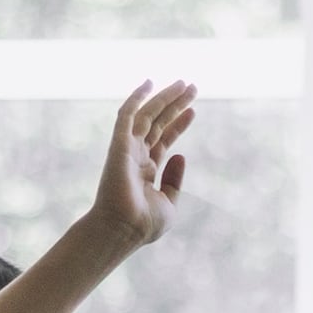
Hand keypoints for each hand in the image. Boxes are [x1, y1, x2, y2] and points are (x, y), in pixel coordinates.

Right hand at [83, 81, 200, 255]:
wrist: (123, 230)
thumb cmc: (142, 225)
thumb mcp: (169, 203)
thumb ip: (175, 180)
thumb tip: (180, 154)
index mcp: (146, 170)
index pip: (163, 139)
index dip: (178, 124)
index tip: (193, 111)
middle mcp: (135, 156)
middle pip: (157, 122)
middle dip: (175, 105)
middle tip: (192, 87)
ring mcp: (126, 149)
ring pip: (147, 115)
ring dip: (165, 98)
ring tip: (185, 84)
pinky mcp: (119, 144)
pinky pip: (126, 115)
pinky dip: (136, 98)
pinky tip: (149, 83)